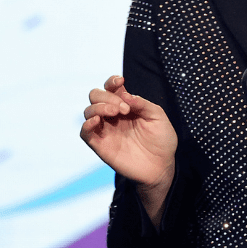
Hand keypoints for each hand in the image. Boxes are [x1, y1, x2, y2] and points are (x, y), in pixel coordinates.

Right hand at [80, 76, 176, 191]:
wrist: (162, 166)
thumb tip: (124, 95)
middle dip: (106, 97)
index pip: (111, 88)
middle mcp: (113, 116)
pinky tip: (97, 121)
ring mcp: (106, 130)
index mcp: (126, 105)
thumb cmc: (161, 140)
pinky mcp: (100, 146)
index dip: (111, 81)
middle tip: (124, 108)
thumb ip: (142, 104)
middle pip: (95, 96)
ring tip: (115, 113)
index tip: (120, 81)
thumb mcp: (158, 117)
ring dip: (99, 107)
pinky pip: (84, 133)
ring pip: (88, 111)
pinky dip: (86, 124)